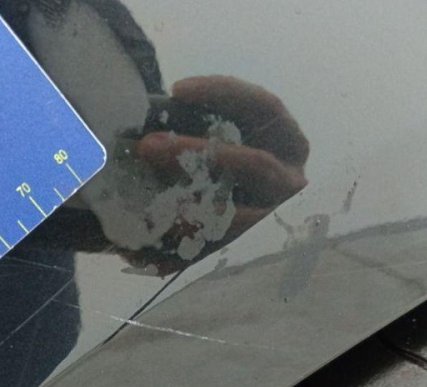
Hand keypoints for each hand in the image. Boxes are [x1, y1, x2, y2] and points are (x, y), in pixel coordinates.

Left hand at [122, 76, 308, 274]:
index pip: (265, 109)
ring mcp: (274, 222)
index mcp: (288, 145)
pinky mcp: (245, 256)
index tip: (177, 90)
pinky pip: (210, 255)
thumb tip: (145, 118)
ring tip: (144, 206)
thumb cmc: (230, 175)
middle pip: (252, 164)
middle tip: (147, 146)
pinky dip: (173, 252)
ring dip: (187, 210)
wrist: (255, 237)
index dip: (224, 94)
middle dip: (196, 153)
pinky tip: (136, 251)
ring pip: (235, 218)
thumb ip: (201, 131)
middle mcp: (290, 182)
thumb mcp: (230, 148)